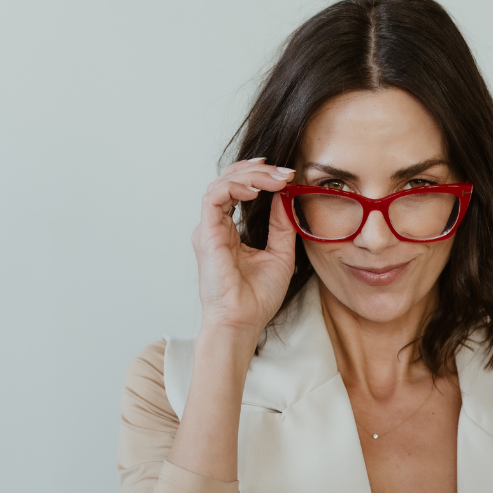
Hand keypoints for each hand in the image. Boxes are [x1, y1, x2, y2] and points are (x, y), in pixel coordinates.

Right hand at [191, 158, 296, 341]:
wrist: (244, 323)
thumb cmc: (258, 297)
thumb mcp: (280, 253)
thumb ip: (281, 223)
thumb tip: (284, 193)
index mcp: (228, 230)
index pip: (238, 189)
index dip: (259, 175)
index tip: (287, 175)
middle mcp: (215, 226)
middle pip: (229, 180)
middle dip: (258, 170)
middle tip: (285, 173)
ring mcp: (209, 229)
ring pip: (221, 182)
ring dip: (250, 175)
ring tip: (276, 179)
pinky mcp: (206, 234)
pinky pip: (214, 197)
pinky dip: (235, 186)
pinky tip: (256, 190)